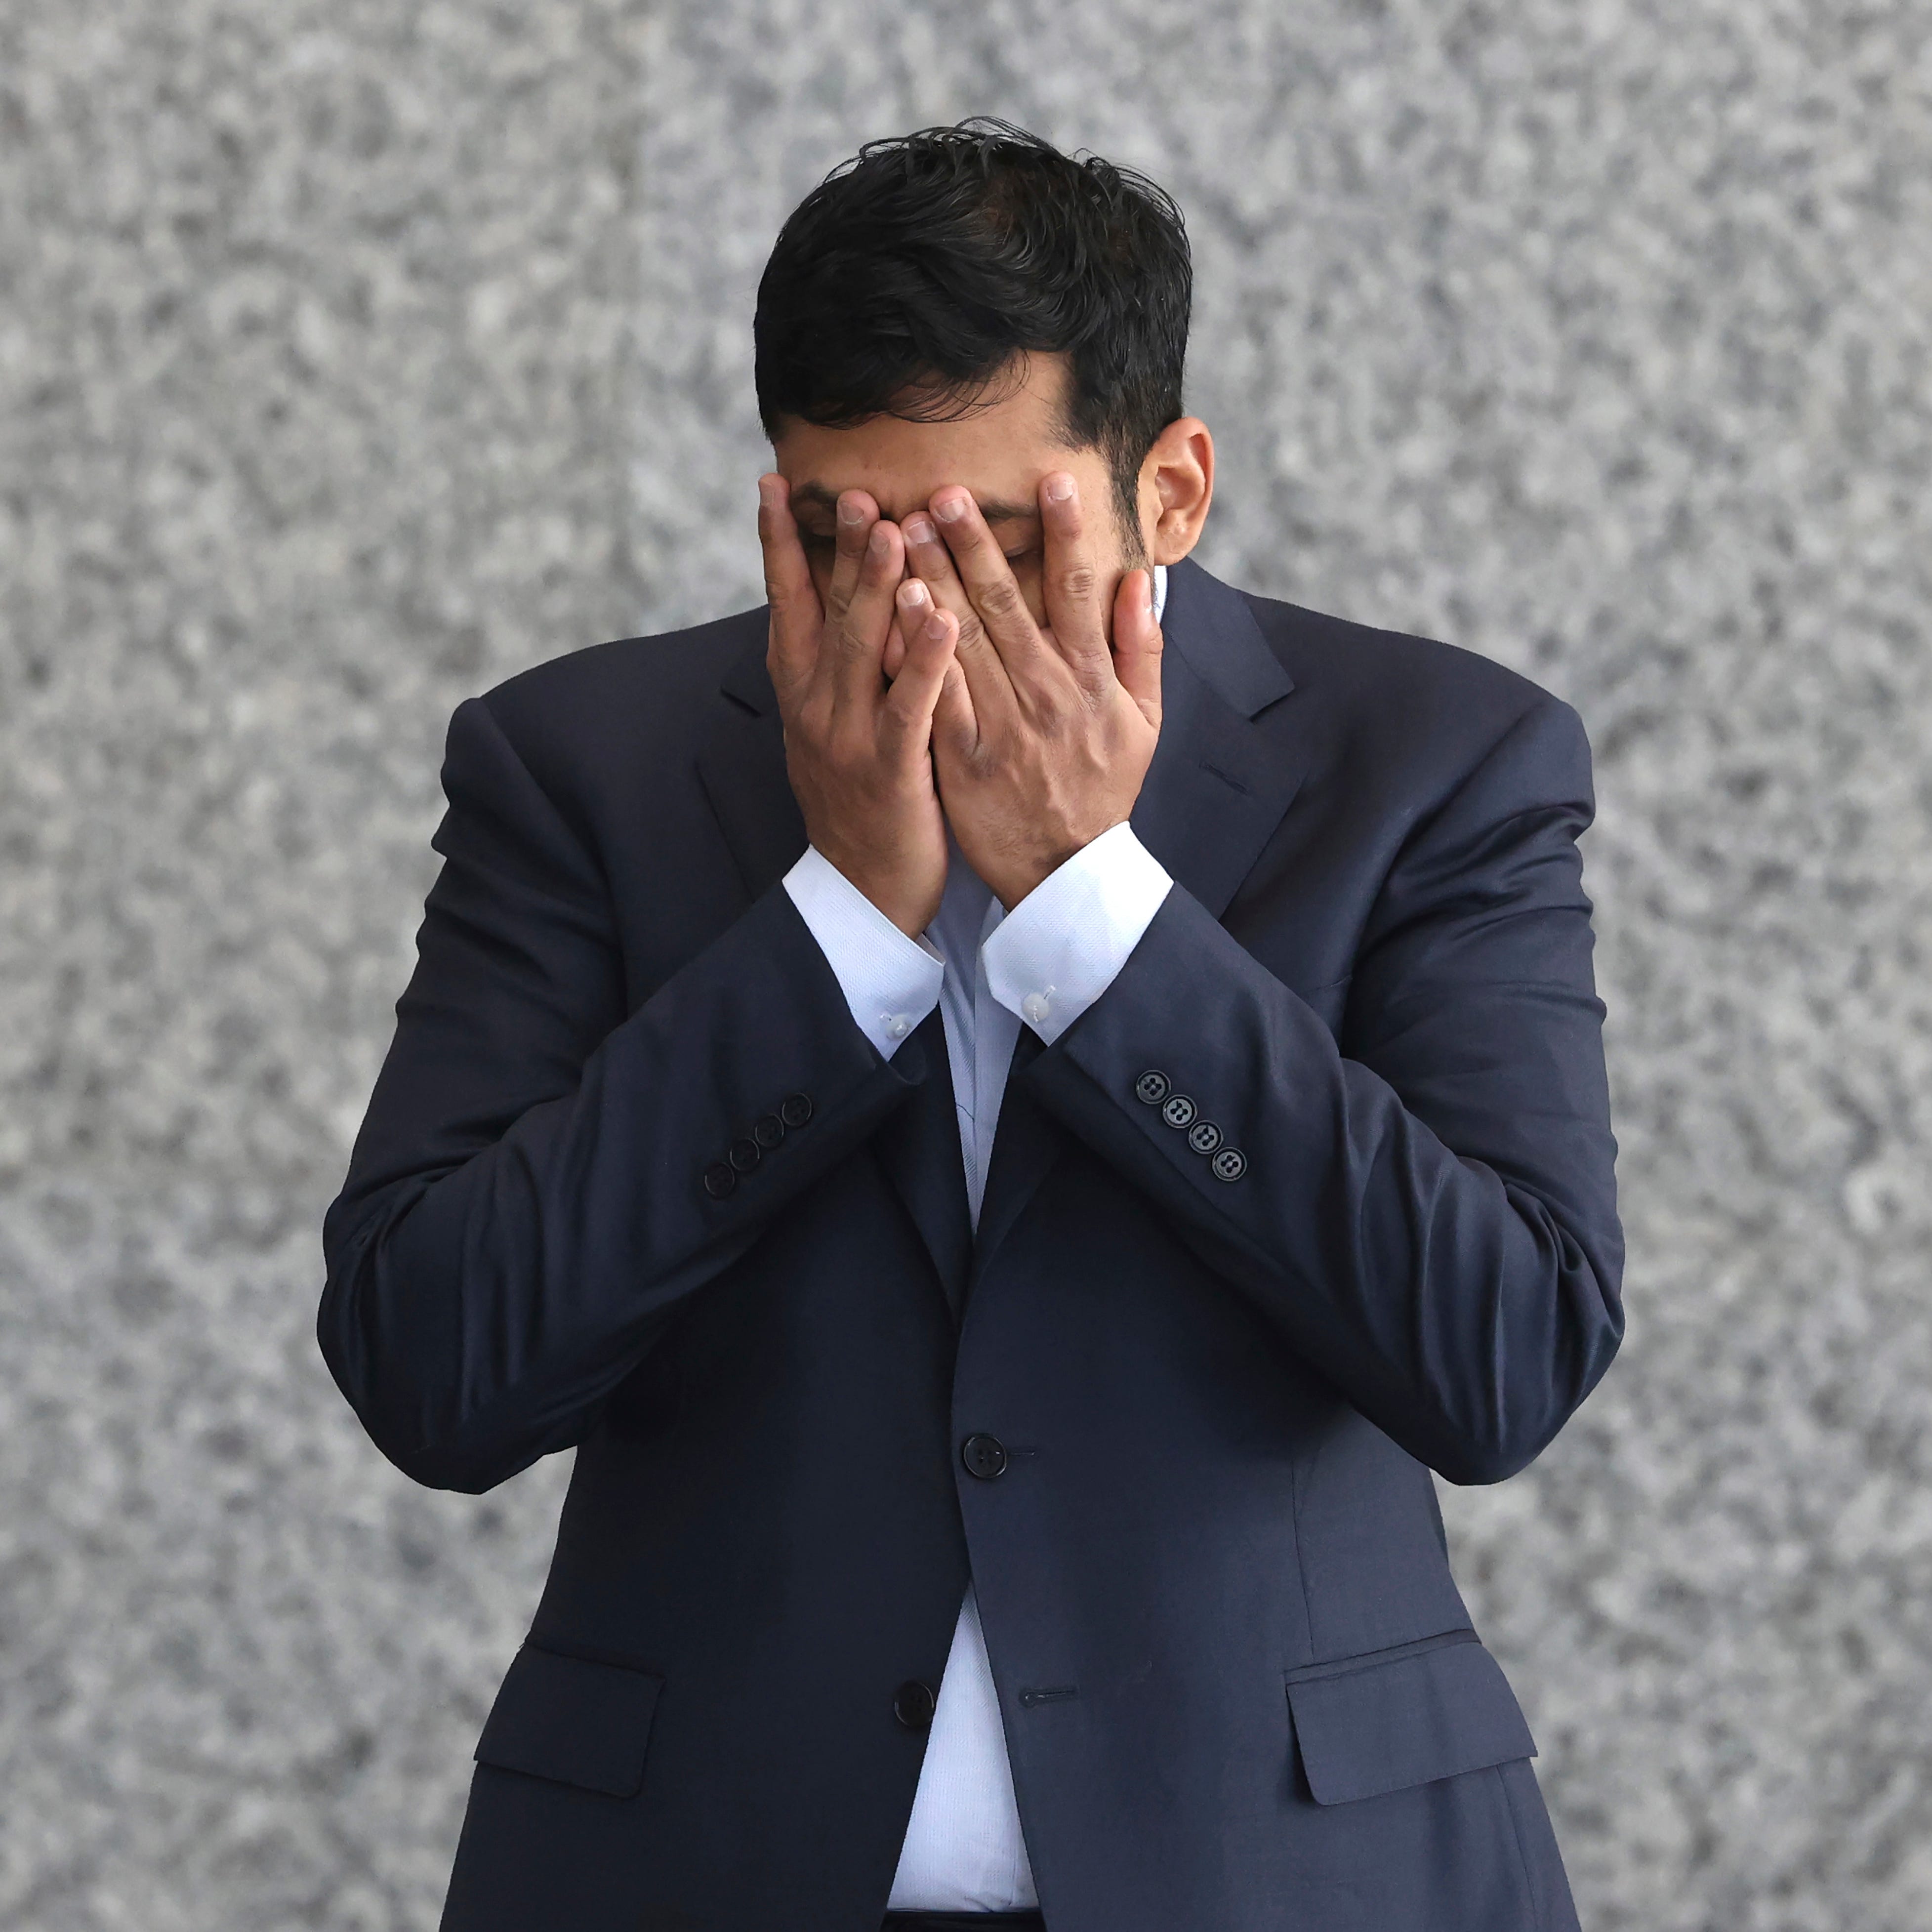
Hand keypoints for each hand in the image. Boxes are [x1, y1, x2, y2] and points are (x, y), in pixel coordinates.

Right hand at [760, 476, 959, 936]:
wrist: (863, 890)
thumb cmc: (861, 800)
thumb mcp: (834, 727)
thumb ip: (837, 667)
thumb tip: (842, 599)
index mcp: (801, 692)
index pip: (786, 604)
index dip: (779, 545)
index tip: (773, 485)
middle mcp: (815, 706)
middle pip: (826, 612)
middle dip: (840, 547)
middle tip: (856, 489)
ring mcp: (848, 737)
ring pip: (861, 649)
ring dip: (878, 587)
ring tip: (895, 528)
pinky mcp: (890, 768)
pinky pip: (909, 705)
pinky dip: (923, 660)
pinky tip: (943, 618)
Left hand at [900, 472, 1162, 908]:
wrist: (1067, 872)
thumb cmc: (1104, 790)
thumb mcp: (1144, 723)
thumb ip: (1141, 650)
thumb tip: (1141, 580)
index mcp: (1090, 682)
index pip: (1077, 592)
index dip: (1065, 534)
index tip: (1052, 480)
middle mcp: (1046, 696)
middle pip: (1008, 605)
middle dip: (976, 543)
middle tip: (944, 490)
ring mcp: (1002, 727)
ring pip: (964, 640)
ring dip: (935, 579)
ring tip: (907, 527)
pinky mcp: (962, 758)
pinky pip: (936, 695)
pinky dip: (918, 650)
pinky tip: (897, 607)